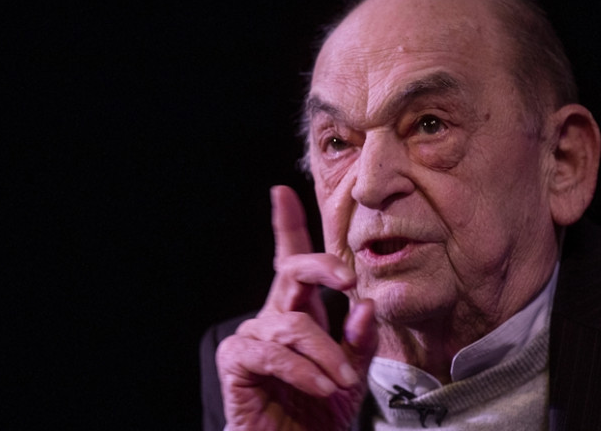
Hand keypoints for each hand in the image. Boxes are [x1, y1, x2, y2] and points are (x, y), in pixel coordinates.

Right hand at [216, 185, 377, 429]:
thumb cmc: (320, 410)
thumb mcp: (350, 372)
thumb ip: (358, 340)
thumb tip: (364, 304)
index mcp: (299, 311)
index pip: (291, 262)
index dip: (286, 225)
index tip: (282, 192)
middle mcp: (273, 317)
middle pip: (291, 271)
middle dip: (320, 266)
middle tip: (346, 278)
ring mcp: (252, 337)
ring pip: (293, 324)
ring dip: (325, 353)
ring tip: (342, 381)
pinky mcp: (236, 361)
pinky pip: (271, 354)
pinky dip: (301, 370)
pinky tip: (320, 386)